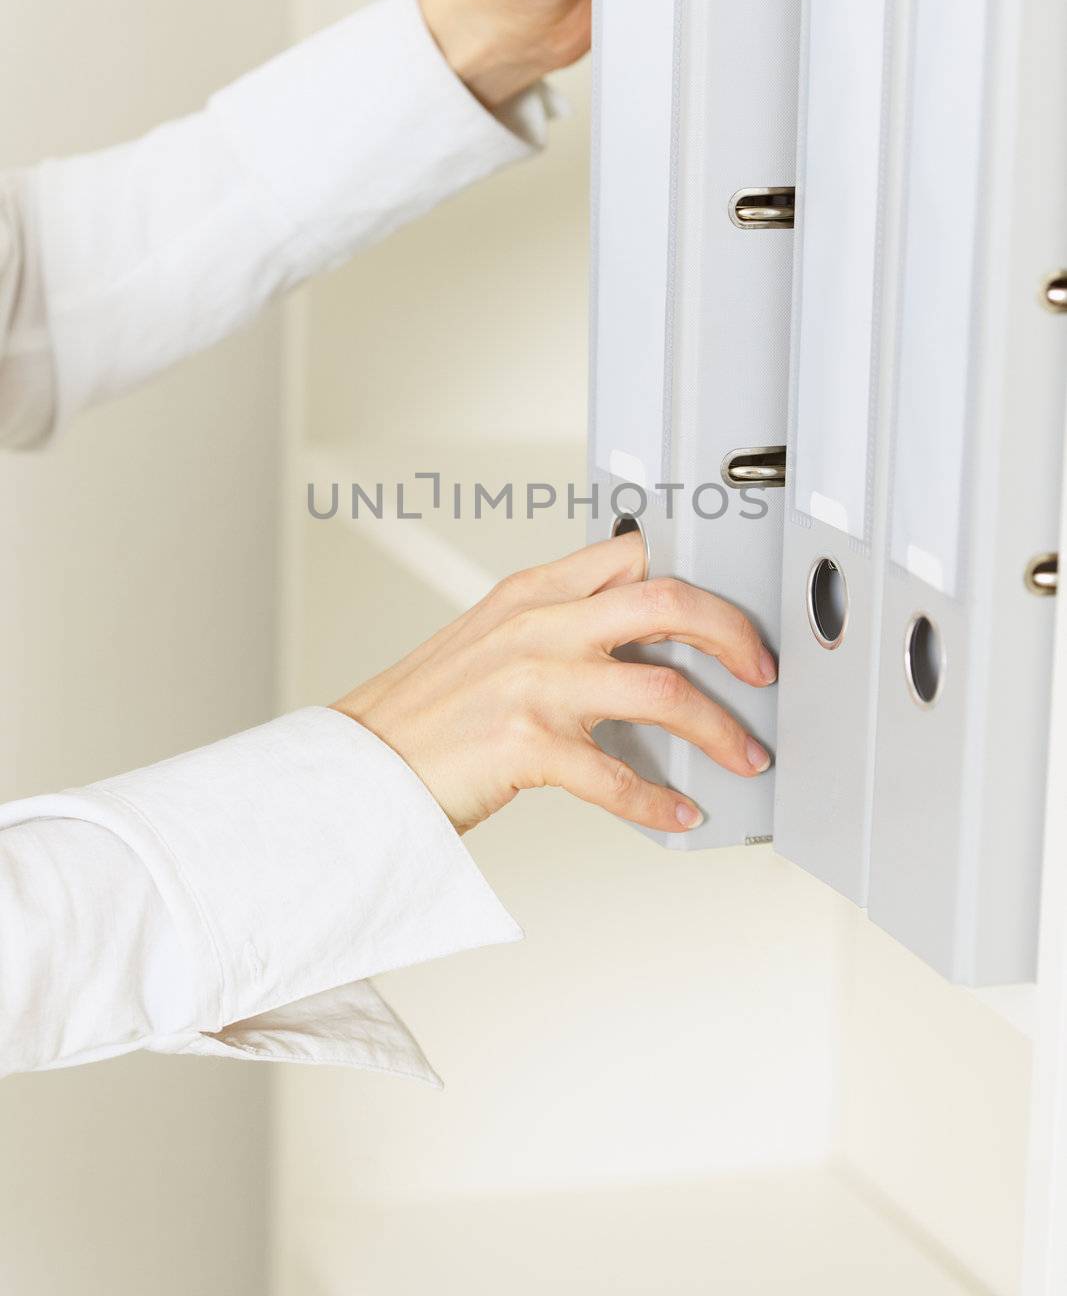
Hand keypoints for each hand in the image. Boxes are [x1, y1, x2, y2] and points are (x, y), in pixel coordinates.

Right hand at [332, 528, 776, 836]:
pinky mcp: (527, 744)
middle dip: (733, 634)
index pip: (634, 555)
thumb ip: (557, 625)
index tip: (731, 612)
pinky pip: (619, 776)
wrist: (359, 768)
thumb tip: (633, 639)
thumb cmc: (425, 712)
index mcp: (532, 592)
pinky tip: (679, 812)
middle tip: (761, 669)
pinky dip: (660, 801)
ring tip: (744, 756)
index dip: (697, 577)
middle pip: (667, 602)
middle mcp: (540, 626)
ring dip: (720, 729)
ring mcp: (534, 683)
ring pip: (663, 690)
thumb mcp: (490, 640)